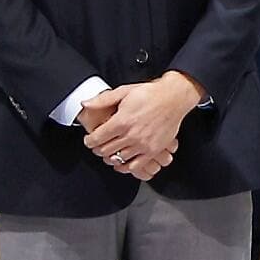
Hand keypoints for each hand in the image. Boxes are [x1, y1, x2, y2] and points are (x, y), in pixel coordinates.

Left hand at [83, 74, 202, 175]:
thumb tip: (85, 104)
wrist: (174, 98)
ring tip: (110, 152)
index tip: (89, 140)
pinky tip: (123, 162)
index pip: (96, 139)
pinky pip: (135, 166)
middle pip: (105, 150)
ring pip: (118, 159)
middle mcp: (131, 135)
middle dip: (98, 149)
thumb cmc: (150, 94)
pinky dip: (126, 167)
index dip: (89, 141)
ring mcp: (143, 145)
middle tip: (98, 146)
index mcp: (121, 121)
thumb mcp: (124, 92)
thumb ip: (102, 100)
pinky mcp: (153, 151)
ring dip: (110, 157)